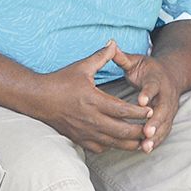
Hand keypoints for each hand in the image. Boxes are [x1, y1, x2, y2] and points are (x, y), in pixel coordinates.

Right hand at [36, 42, 152, 153]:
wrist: (38, 99)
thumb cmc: (60, 81)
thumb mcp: (82, 67)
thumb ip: (101, 56)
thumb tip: (114, 42)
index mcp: (93, 100)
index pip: (122, 110)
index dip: (139, 112)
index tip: (151, 111)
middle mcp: (91, 119)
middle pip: (122, 130)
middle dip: (139, 131)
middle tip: (151, 128)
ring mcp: (85, 132)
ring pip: (113, 143)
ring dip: (129, 143)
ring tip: (142, 140)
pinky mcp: (79, 139)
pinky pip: (100, 148)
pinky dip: (112, 146)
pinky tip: (119, 142)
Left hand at [110, 43, 178, 151]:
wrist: (170, 75)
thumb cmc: (148, 69)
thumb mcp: (136, 61)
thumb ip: (122, 57)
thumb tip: (110, 45)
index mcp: (157, 79)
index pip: (153, 87)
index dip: (147, 94)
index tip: (140, 101)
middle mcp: (166, 95)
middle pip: (163, 109)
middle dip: (155, 122)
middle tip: (146, 132)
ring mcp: (170, 108)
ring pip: (165, 123)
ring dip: (157, 136)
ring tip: (145, 146)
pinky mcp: (168, 118)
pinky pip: (164, 131)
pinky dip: (157, 140)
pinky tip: (146, 149)